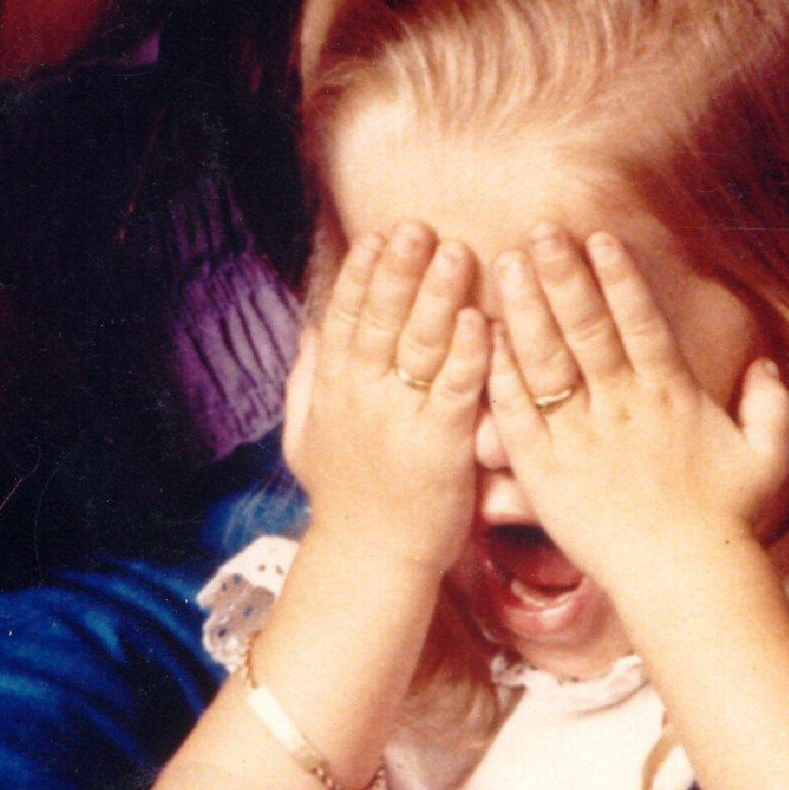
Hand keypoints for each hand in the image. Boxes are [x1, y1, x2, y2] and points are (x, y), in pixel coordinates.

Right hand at [284, 221, 488, 573]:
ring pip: (419, 345)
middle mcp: (363, 398)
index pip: (343, 318)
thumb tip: (310, 328)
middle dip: (398, 270)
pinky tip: (482, 320)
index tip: (377, 236)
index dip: (360, 275)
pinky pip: (456, 390)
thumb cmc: (346, 496)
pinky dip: (468, 354)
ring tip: (456, 252)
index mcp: (333, 391)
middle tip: (418, 227)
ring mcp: (401, 420)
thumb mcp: (307, 436)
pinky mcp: (442, 446)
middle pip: (380, 320)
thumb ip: (307, 381)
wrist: (371, 561)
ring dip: (437, 296)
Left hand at [485, 227, 788, 603]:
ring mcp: (581, 438)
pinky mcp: (547, 472)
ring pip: (548, 362)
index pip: (641, 322)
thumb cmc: (727, 522)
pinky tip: (484, 338)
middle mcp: (623, 408)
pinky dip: (500, 375)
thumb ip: (771, 406)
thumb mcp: (766, 459)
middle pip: (587, 329)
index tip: (600, 237)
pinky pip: (518, 416)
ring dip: (526, 309)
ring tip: (509, 264)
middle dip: (563, 276)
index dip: (620, 278)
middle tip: (540, 231)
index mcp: (671, 395)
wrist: (685, 583)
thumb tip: (769, 363)